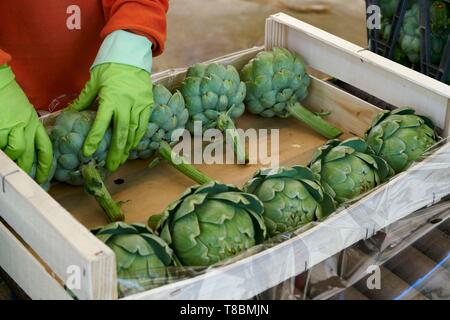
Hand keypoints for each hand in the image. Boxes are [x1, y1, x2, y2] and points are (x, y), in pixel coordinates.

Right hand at [0, 65, 52, 182]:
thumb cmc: (5, 94)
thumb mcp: (21, 110)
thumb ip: (24, 127)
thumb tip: (20, 146)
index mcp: (33, 122)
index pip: (44, 147)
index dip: (45, 164)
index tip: (43, 176)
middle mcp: (26, 126)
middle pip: (31, 154)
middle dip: (29, 169)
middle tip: (27, 179)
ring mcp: (12, 127)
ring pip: (17, 152)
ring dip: (13, 160)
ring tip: (9, 163)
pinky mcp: (0, 129)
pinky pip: (2, 146)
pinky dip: (2, 151)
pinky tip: (2, 150)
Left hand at [69, 63, 152, 171]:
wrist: (132, 56)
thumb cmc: (110, 68)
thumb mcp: (94, 81)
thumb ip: (84, 99)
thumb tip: (71, 112)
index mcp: (110, 99)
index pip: (101, 123)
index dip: (94, 139)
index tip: (89, 152)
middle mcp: (126, 104)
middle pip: (121, 133)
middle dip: (116, 152)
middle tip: (112, 166)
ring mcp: (139, 106)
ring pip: (134, 132)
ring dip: (127, 148)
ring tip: (121, 159)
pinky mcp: (147, 105)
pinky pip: (143, 125)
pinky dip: (138, 137)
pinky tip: (133, 146)